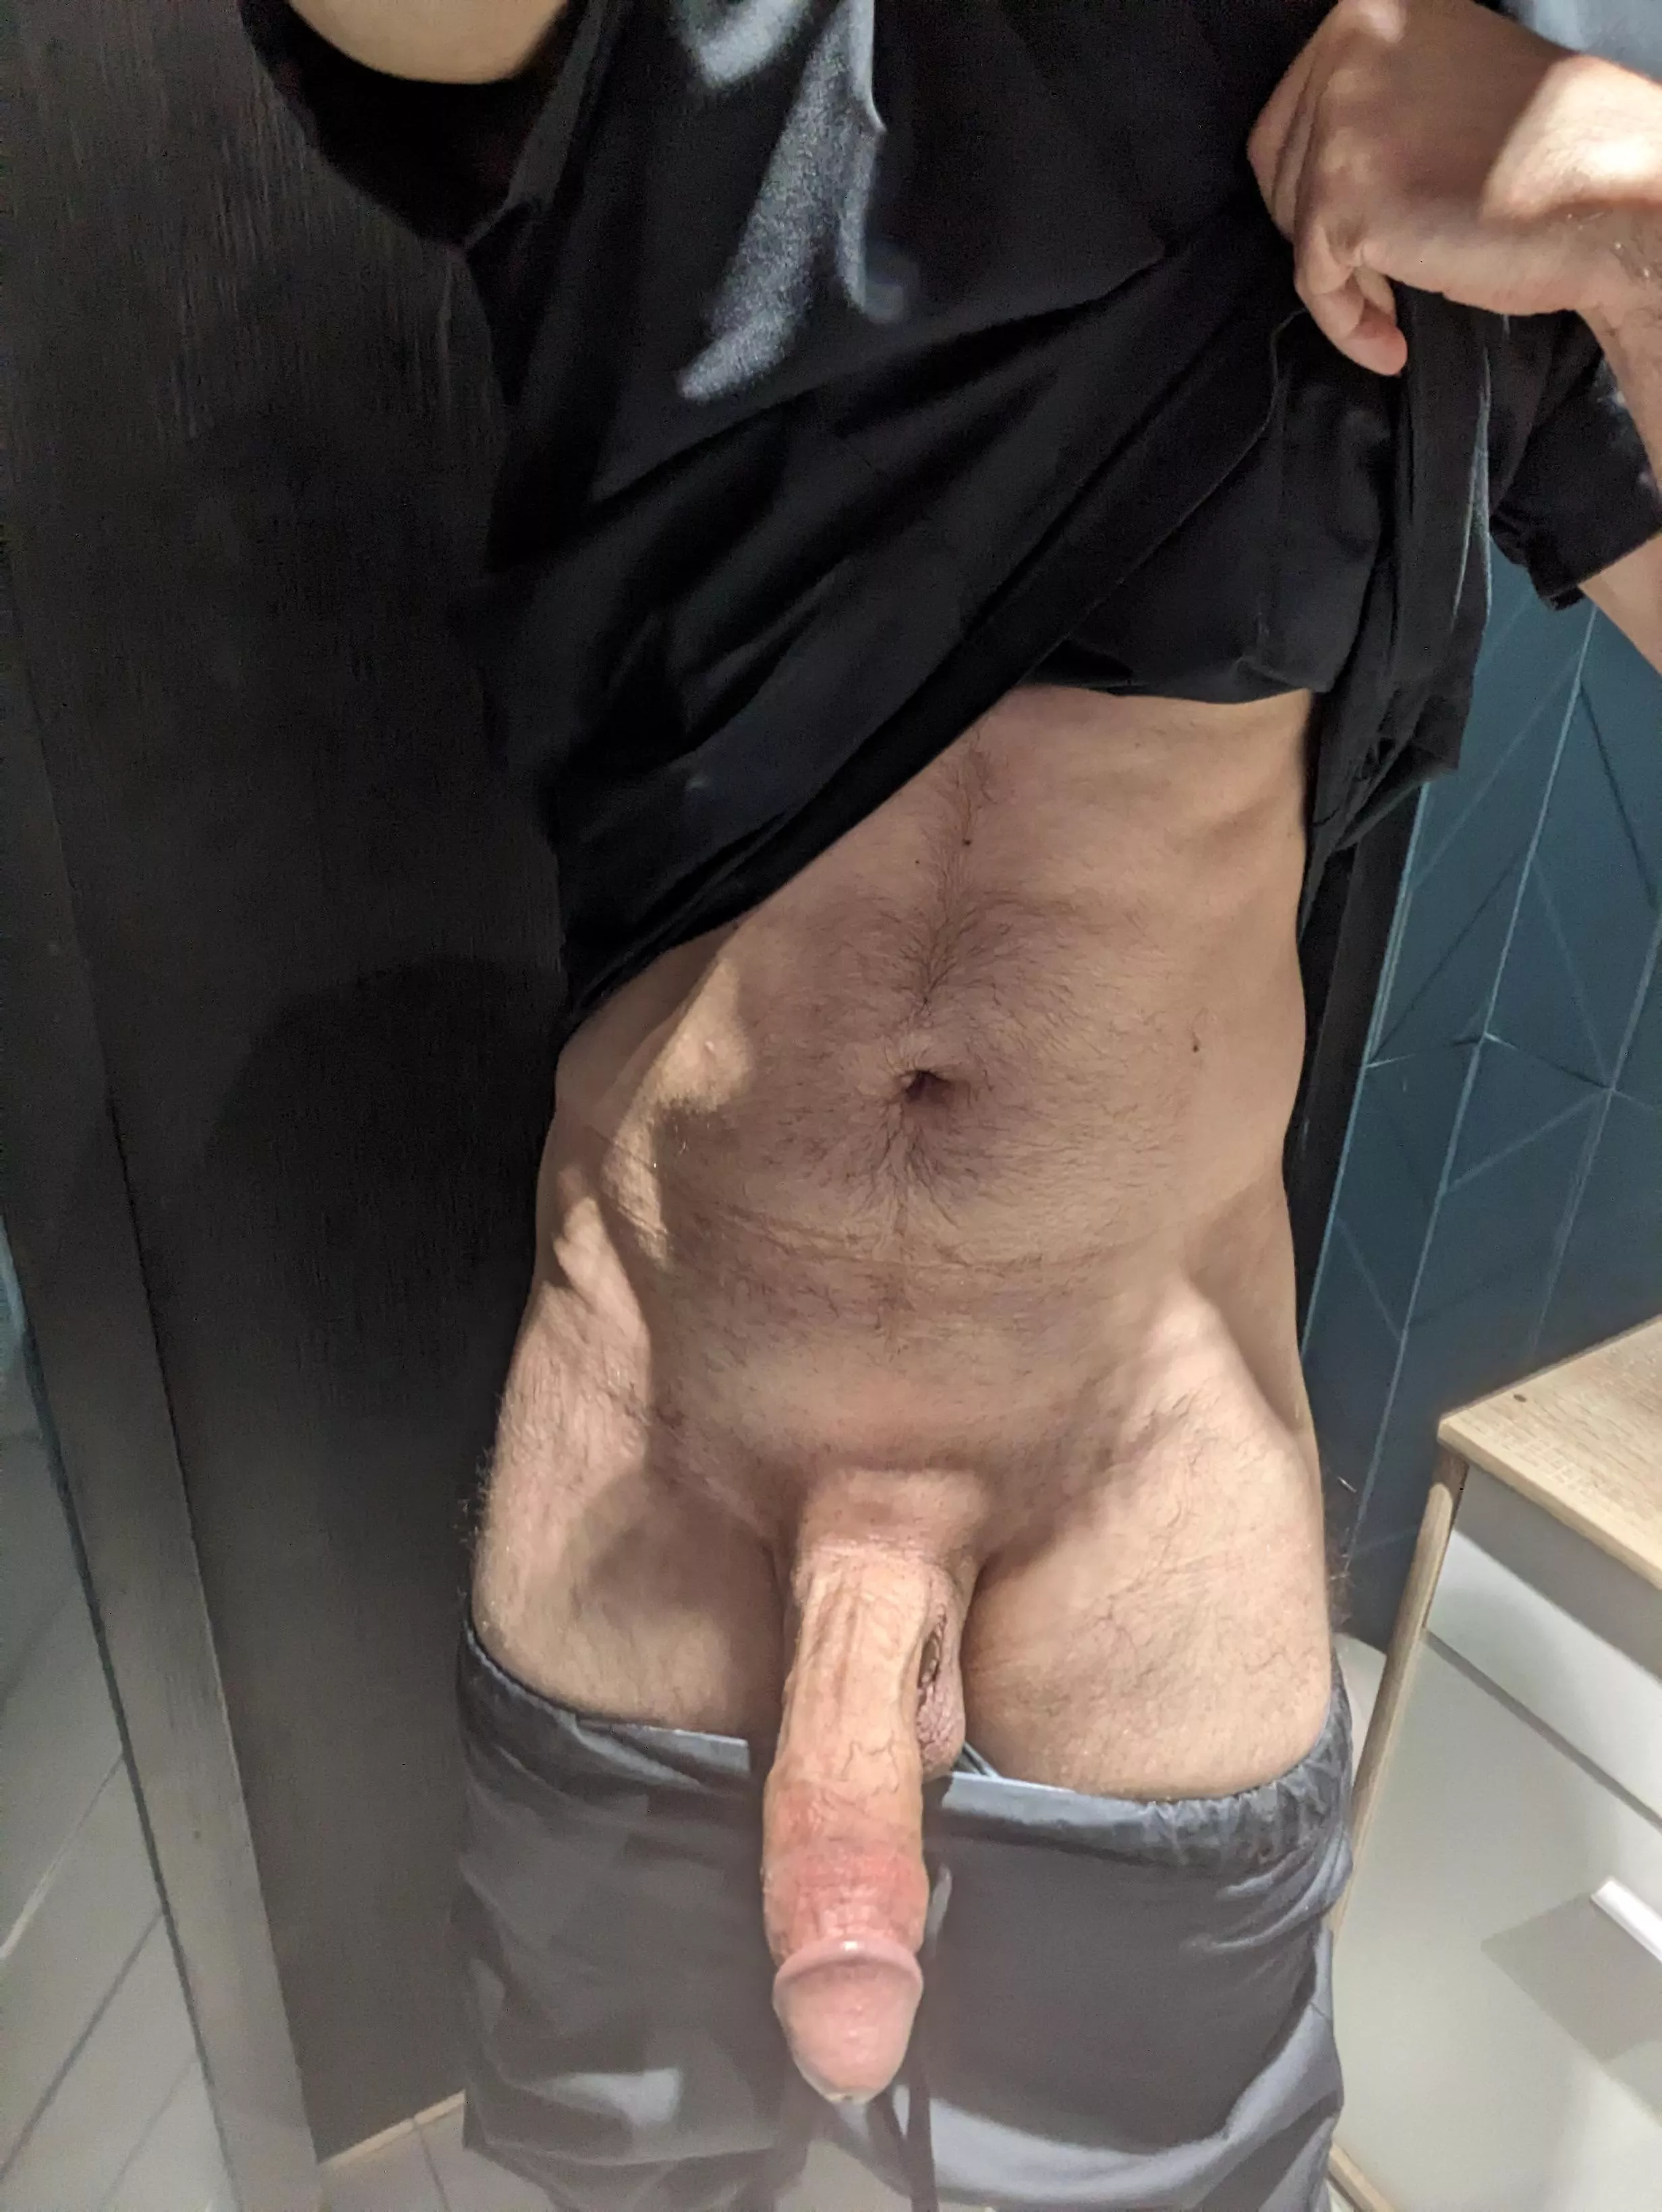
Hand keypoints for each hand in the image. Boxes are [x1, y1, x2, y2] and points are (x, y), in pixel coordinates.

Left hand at [1248, 0, 1661, 374]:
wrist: (1609, 194)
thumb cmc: (1549, 152)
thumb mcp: (1446, 83)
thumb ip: (1382, 101)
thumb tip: (1323, 161)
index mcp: (1374, 6)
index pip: (1293, 111)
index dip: (1315, 184)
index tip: (1359, 225)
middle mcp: (1350, 44)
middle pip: (1278, 169)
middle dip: (1321, 231)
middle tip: (1377, 271)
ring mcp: (1342, 120)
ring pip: (1295, 226)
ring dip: (1343, 279)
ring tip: (1394, 310)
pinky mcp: (1344, 198)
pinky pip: (1315, 282)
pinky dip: (1346, 323)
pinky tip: (1391, 343)